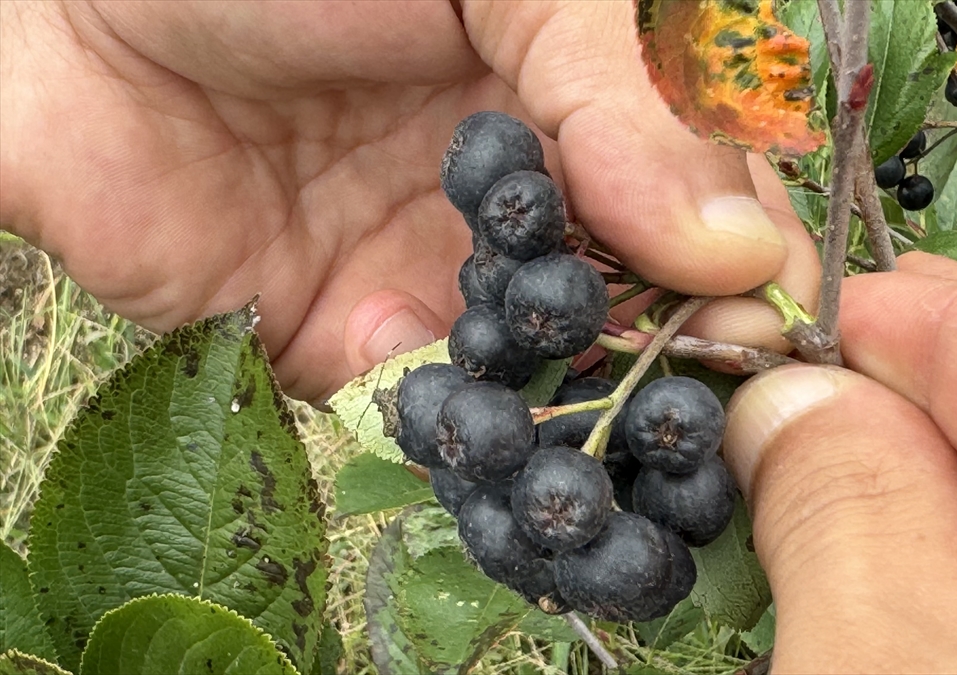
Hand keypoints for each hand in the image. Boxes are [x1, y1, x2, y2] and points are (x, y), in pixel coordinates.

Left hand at [0, 0, 818, 403]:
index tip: (764, 330)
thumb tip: (739, 248)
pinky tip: (404, 357)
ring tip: (567, 417)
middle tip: (683, 407)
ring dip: (561, 410)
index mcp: (587, 102)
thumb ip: (626, 93)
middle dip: (663, 363)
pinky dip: (438, 414)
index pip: (708, 201)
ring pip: (543, 378)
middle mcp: (531, 200)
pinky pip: (425, 411)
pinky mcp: (350, 342)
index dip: (746, 268)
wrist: (68, 16)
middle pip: (638, 308)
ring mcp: (443, 275)